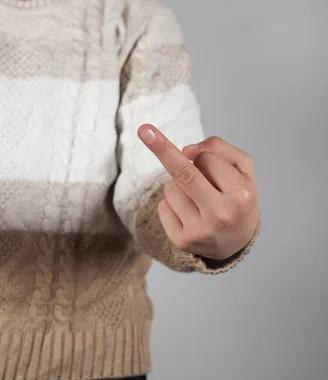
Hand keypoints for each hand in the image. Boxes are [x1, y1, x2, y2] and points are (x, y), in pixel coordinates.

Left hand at [138, 124, 258, 260]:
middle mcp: (220, 215)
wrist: (236, 242)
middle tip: (144, 130)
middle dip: (162, 149)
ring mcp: (200, 231)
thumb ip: (219, 148)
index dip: (202, 157)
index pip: (206, 160)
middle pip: (183, 173)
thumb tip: (186, 151)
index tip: (179, 145)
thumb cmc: (237, 197)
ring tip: (198, 200)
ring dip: (178, 186)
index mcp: (240, 195)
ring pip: (170, 188)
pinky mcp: (181, 241)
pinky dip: (171, 204)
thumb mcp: (242, 169)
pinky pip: (162, 207)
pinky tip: (188, 214)